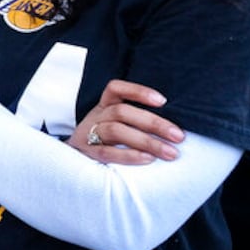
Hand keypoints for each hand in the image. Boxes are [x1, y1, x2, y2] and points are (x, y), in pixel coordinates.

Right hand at [68, 79, 182, 164]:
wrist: (71, 161)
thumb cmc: (104, 140)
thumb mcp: (114, 123)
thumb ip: (136, 120)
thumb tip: (172, 126)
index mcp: (103, 106)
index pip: (115, 89)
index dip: (138, 92)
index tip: (163, 101)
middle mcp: (95, 117)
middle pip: (121, 113)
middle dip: (154, 123)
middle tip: (178, 136)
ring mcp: (88, 134)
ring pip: (115, 131)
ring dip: (147, 141)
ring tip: (170, 153)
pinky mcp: (87, 153)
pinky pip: (107, 152)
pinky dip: (129, 155)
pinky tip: (148, 159)